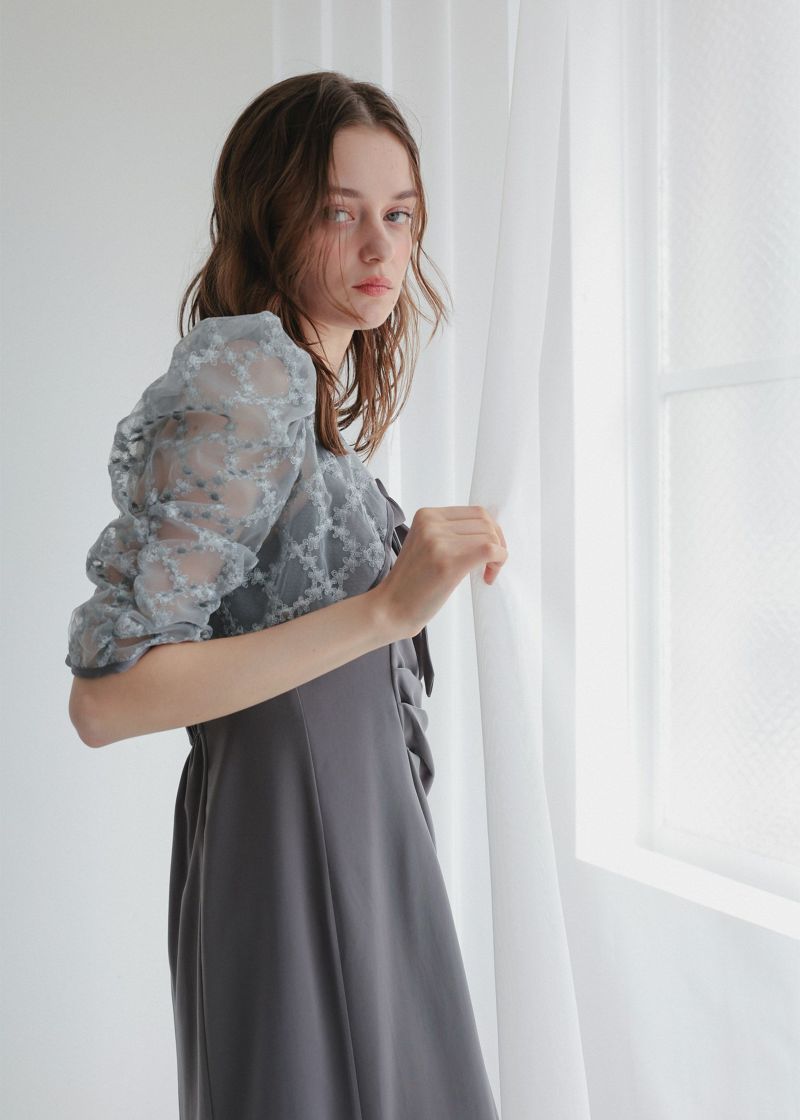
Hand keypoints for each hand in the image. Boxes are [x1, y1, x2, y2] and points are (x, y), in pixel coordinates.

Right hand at [374, 504, 507, 639]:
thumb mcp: (427, 545)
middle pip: (485, 522)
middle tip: (491, 565)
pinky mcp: (449, 561)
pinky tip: (488, 577)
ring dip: (498, 555)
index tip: (488, 553)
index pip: (476, 512)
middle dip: (498, 542)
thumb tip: (490, 531)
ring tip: (486, 573)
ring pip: (490, 536)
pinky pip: (490, 550)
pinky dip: (498, 562)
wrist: (391, 608)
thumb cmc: (413, 583)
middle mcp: (432, 523)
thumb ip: (450, 533)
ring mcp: (439, 541)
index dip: (491, 531)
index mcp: (426, 515)